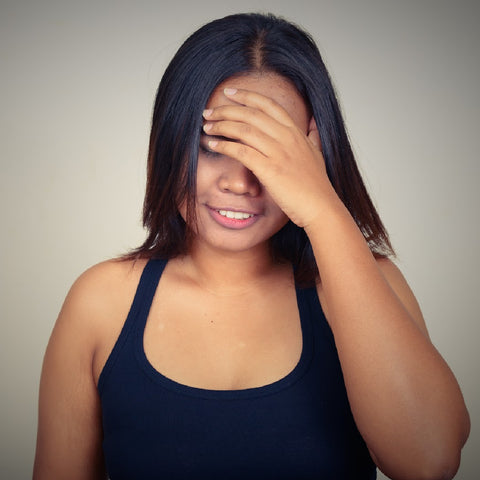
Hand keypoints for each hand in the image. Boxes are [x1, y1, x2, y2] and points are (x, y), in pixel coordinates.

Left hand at [202, 87, 337, 228]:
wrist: (321, 207)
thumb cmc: (317, 185)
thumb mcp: (317, 154)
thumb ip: (312, 136)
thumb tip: (313, 122)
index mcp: (295, 132)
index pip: (268, 105)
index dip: (247, 96)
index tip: (229, 92)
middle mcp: (287, 138)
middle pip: (251, 114)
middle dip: (226, 110)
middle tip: (209, 112)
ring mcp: (278, 152)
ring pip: (244, 130)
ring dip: (222, 126)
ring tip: (207, 126)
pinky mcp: (270, 169)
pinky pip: (242, 152)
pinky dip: (225, 146)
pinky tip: (213, 144)